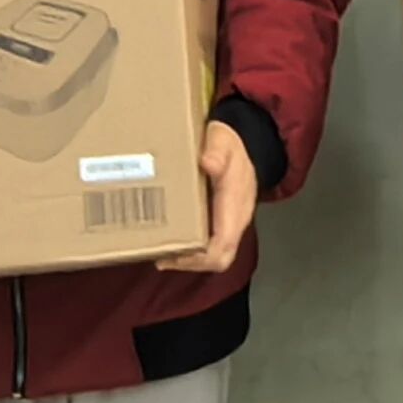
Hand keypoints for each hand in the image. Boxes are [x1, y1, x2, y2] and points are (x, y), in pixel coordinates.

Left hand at [156, 120, 260, 273]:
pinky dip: (191, 250)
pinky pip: (212, 245)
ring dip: (189, 259)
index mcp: (236, 203)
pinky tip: (170, 243)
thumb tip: (208, 163)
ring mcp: (231, 223)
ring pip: (216, 255)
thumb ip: (216, 149)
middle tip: (161, 257)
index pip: (224, 244)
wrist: (242, 143)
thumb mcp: (222, 139)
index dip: (200, 258)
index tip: (173, 255)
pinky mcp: (223, 222)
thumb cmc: (227, 143)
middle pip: (221, 258)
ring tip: (160, 253)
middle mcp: (237, 219)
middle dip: (191, 263)